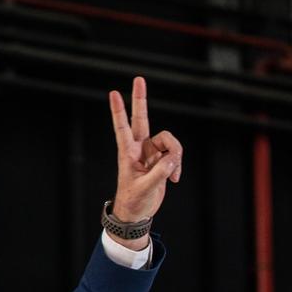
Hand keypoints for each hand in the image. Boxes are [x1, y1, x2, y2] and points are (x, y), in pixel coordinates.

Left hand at [108, 77, 182, 245]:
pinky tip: (175, 178)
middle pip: (142, 118)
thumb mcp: (145, 189)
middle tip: (138, 78)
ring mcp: (151, 152)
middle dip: (140, 99)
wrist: (138, 213)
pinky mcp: (162, 159)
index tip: (113, 93)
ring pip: (170, 141)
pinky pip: (176, 153)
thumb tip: (172, 158)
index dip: (119, 110)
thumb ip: (160, 173)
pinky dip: (178, 165)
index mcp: (127, 153)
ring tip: (173, 173)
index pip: (122, 127)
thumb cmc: (134, 201)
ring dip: (176, 155)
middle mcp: (139, 148)